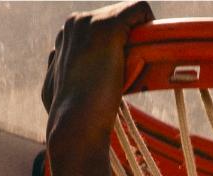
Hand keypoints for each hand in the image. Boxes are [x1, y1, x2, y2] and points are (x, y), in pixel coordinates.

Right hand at [42, 0, 152, 163]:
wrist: (75, 126)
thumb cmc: (70, 121)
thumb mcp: (58, 90)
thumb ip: (64, 71)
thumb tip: (59, 69)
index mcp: (65, 36)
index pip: (100, 29)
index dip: (117, 48)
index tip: (124, 72)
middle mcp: (76, 22)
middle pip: (116, 19)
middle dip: (129, 42)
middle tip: (135, 73)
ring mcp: (91, 22)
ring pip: (128, 15)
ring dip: (139, 39)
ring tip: (139, 69)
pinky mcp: (109, 26)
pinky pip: (140, 10)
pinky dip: (150, 24)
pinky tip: (153, 48)